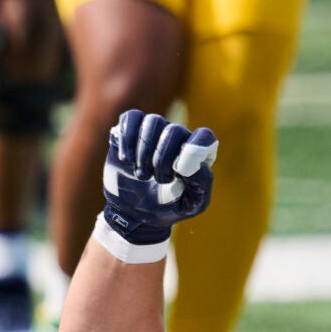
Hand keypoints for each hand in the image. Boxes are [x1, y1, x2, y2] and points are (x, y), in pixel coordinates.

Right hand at [96, 110, 216, 258]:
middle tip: (156, 179)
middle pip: (174, 130)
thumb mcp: (191, 204)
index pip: (204, 137)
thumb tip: (190, 162)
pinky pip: (131, 117)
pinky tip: (126, 159)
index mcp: (197, 153)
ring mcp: (152, 133)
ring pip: (153, 121)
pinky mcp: (129, 132)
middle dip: (162, 158)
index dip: (193, 151)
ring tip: (141, 173)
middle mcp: (177, 137)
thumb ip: (200, 182)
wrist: (133, 214)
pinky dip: (127, 137)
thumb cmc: (166, 207)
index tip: (179, 171)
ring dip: (144, 151)